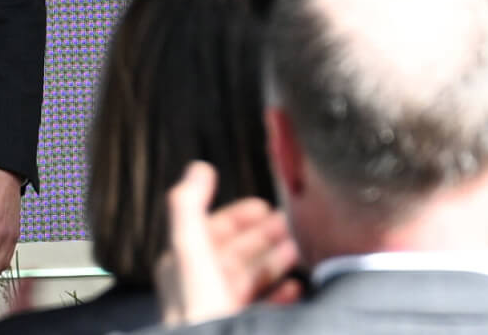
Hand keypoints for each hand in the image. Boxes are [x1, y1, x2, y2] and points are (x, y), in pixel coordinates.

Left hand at [155, 161, 300, 325]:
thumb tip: (198, 168)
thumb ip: (189, 207)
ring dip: (276, 261)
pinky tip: (298, 288)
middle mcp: (202, 287)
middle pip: (236, 253)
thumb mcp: (190, 250)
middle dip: (264, 236)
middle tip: (294, 224)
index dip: (238, 215)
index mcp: (185, 265)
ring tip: (302, 250)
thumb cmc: (199, 311)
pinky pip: (264, 307)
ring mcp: (222, 310)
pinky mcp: (241, 327)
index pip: (211, 230)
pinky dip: (281, 295)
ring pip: (252, 279)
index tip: (266, 205)